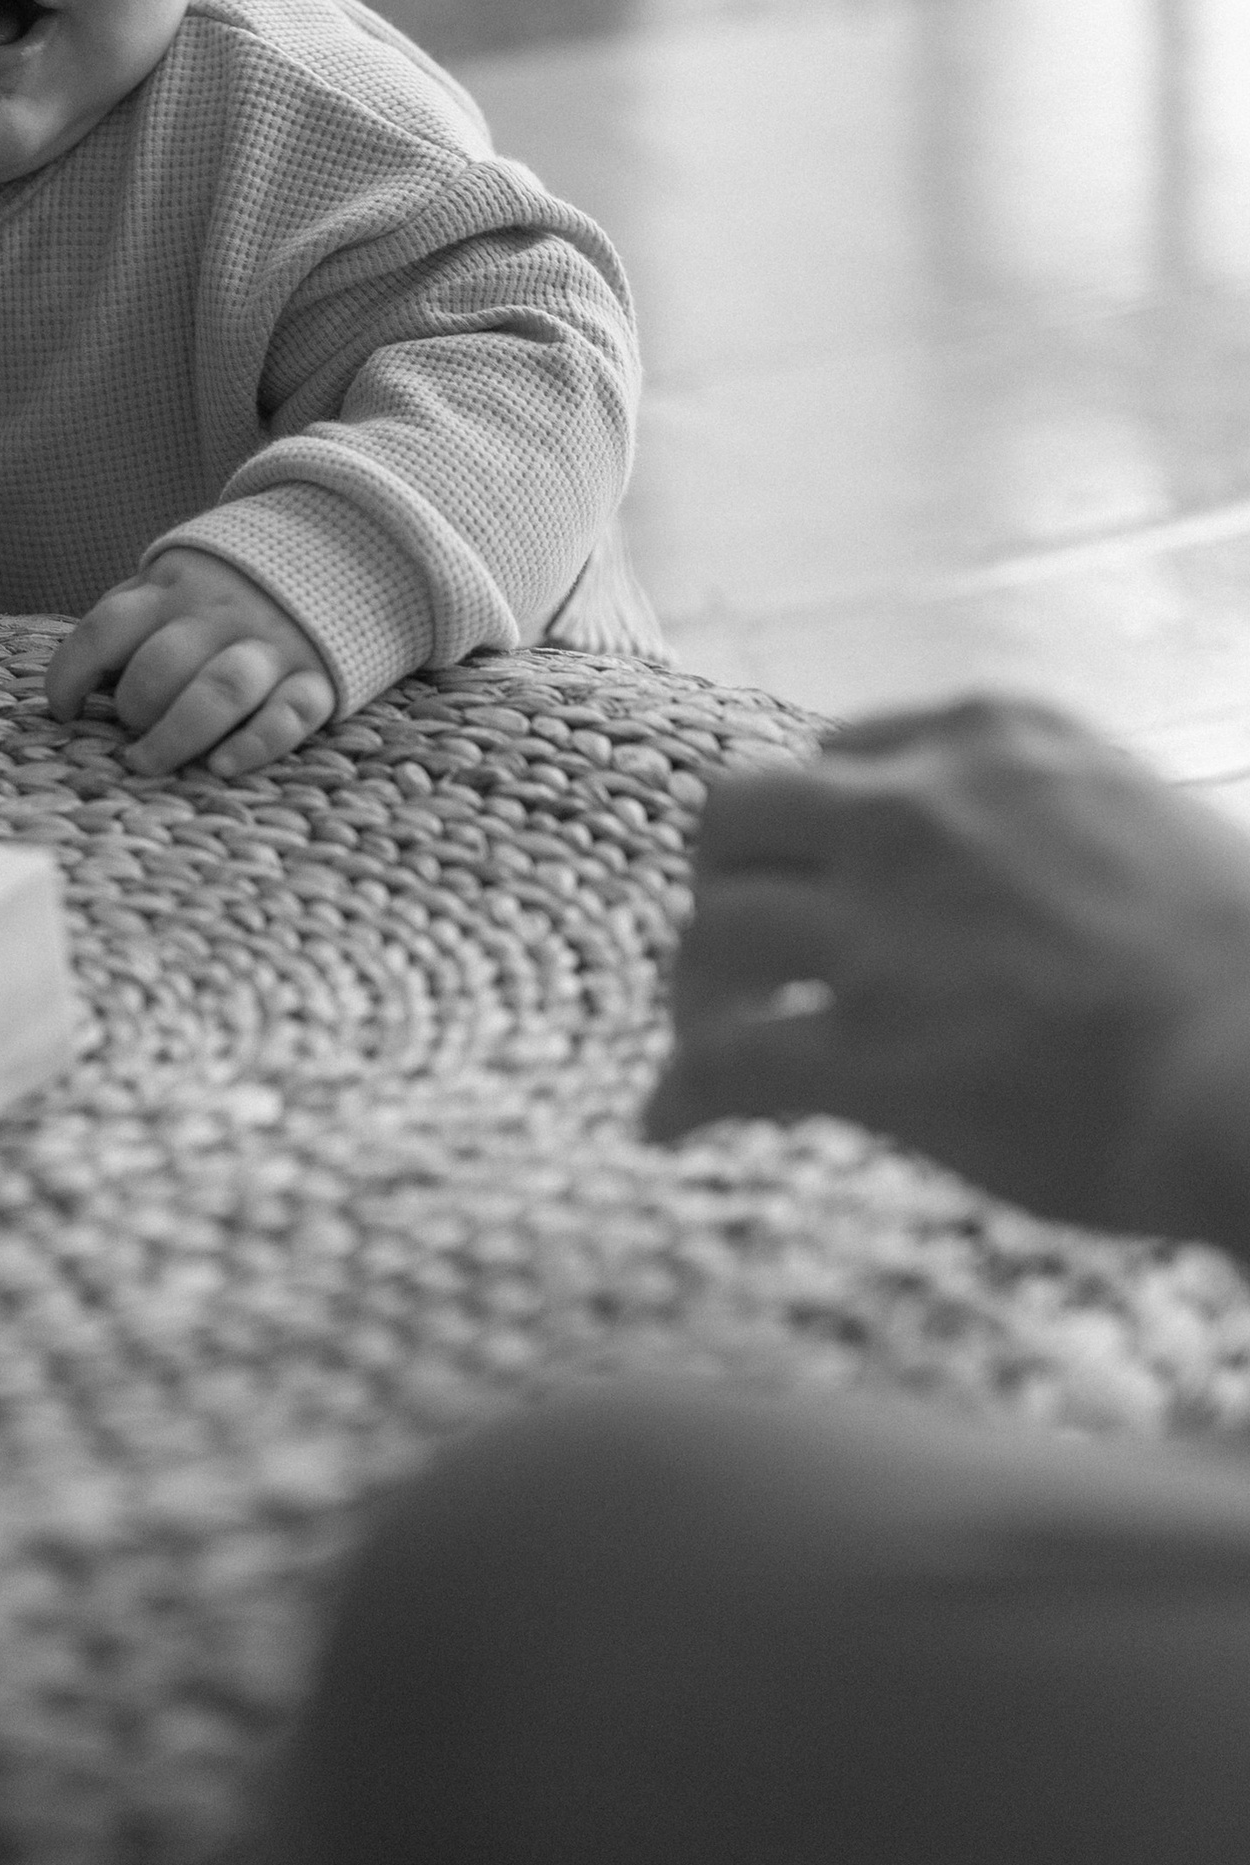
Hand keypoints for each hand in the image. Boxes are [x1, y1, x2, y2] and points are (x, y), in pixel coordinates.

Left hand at [45, 548, 335, 776]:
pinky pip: (287, 717)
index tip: (65, 709)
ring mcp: (272, 646)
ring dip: (176, 735)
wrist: (336, 548)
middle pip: (160, 666)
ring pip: (219, 691)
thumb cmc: (228, 586)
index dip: (71, 674)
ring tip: (146, 763)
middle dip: (133, 708)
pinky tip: (220, 767)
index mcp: (174, 587)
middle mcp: (221, 615)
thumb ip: (132, 616)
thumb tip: (81, 679)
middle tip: (130, 731)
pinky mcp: (318, 679)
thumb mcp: (175, 579)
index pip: (106, 629)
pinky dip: (254, 745)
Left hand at [646, 695, 1249, 1241]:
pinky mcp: (867, 1050)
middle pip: (737, 810)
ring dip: (698, 989)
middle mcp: (916, 808)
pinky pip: (723, 1061)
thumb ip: (1039, 827)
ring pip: (711, 929)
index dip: (819, 828)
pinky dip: (684, 1095)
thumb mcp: (1142, 823)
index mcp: (993, 736)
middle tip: (741, 945)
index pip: (841, 753)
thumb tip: (989, 880)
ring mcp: (882, 926)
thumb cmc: (1247, 973)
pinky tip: (671, 1127)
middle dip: (726, 877)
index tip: (820, 880)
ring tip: (711, 1041)